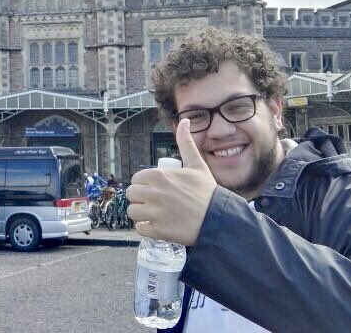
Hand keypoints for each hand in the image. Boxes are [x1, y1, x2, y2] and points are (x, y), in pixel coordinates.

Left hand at [126, 119, 217, 245]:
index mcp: (159, 176)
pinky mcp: (157, 230)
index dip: (144, 184)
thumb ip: (186, 143)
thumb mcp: (197, 165)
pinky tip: (157, 225)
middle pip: (131, 194)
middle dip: (140, 198)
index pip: (137, 179)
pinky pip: (140, 228)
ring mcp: (154, 212)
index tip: (155, 189)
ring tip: (155, 214)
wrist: (218, 219)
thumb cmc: (207, 192)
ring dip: (141, 214)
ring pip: (132, 211)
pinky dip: (146, 228)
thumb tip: (184, 120)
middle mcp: (153, 193)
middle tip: (155, 202)